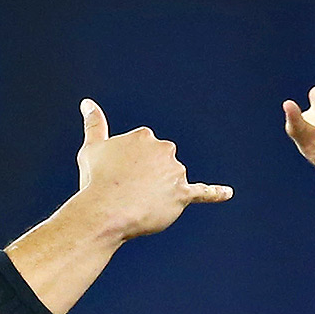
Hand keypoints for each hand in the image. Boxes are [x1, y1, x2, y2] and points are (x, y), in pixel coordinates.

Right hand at [73, 99, 232, 239]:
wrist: (106, 211)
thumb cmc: (95, 181)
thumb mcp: (92, 148)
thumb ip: (94, 123)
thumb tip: (87, 102)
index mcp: (145, 135)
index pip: (144, 152)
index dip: (131, 169)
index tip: (118, 176)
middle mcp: (165, 149)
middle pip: (161, 165)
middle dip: (147, 178)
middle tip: (127, 190)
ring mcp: (176, 172)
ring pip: (172, 182)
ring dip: (159, 192)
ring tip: (138, 201)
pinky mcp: (182, 195)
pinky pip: (203, 192)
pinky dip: (215, 193)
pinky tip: (227, 193)